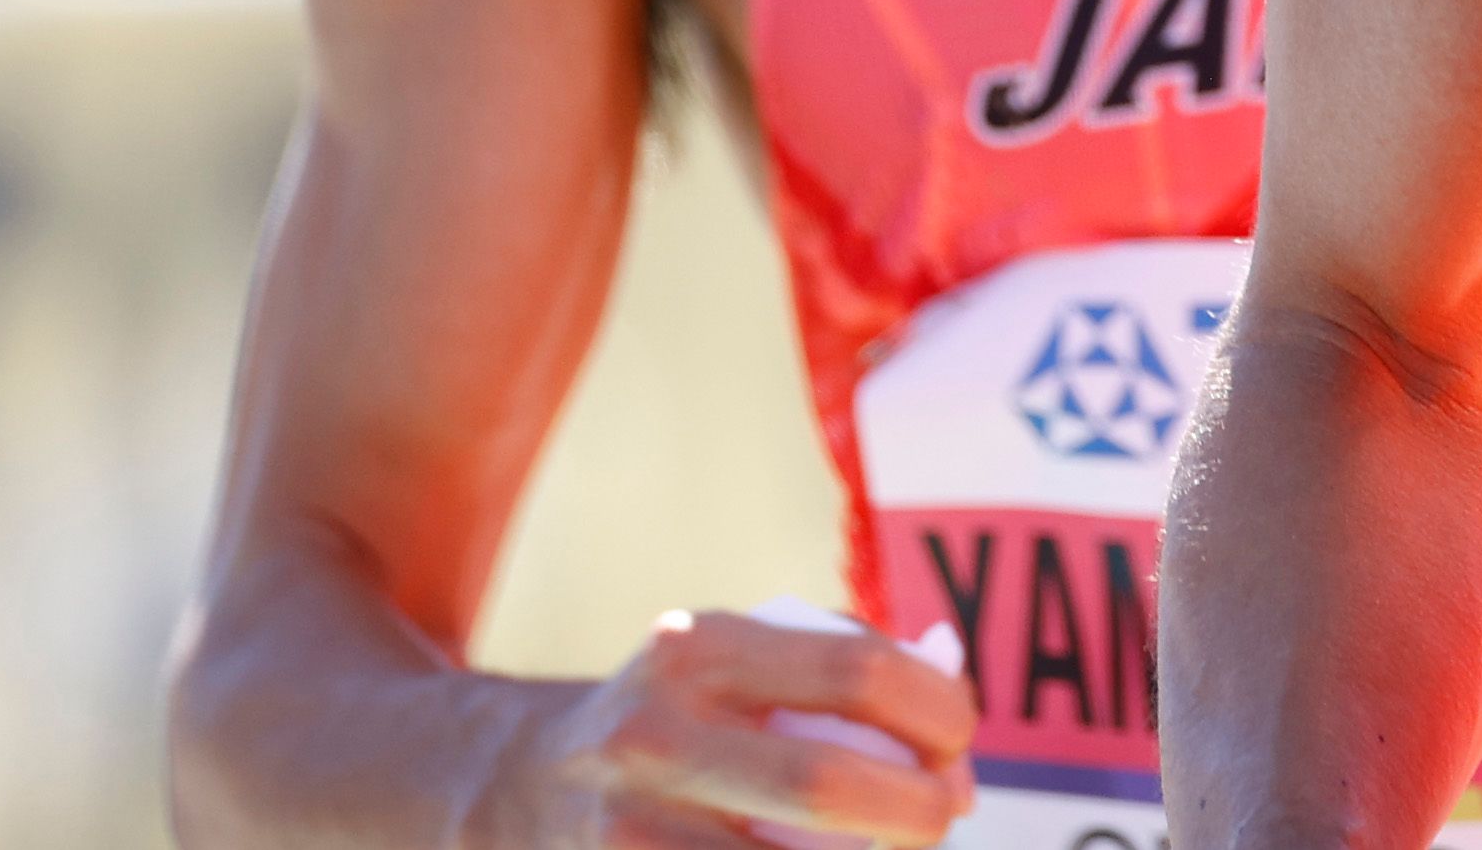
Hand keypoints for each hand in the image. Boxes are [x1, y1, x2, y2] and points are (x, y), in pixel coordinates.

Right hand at [523, 605, 978, 846]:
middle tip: (946, 818)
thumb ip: (842, 668)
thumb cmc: (676, 719)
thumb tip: (955, 743)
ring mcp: (628, 830)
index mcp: (701, 650)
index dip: (939, 712)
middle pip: (827, 785)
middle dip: (919, 812)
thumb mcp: (734, 659)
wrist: (519, 783)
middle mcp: (654, 735)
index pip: (859, 671)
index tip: (962, 743)